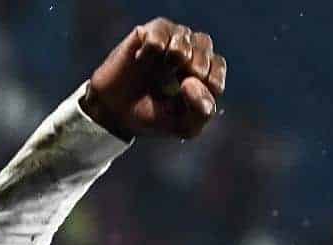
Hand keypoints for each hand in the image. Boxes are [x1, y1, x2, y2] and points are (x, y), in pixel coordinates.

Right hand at [81, 18, 225, 140]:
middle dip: (200, 63)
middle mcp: (185, 54)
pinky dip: (155, 44)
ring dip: (180, 52)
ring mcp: (165, 43)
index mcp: (199, 75)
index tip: (197, 93)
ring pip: (185, 34)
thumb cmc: (153, 119)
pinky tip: (143, 59)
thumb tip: (194, 81)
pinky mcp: (143, 36)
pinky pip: (159, 29)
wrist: (116, 114)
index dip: (213, 77)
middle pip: (204, 43)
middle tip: (185, 78)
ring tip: (168, 66)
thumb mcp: (185, 126)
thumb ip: (202, 111)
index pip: (216, 64)